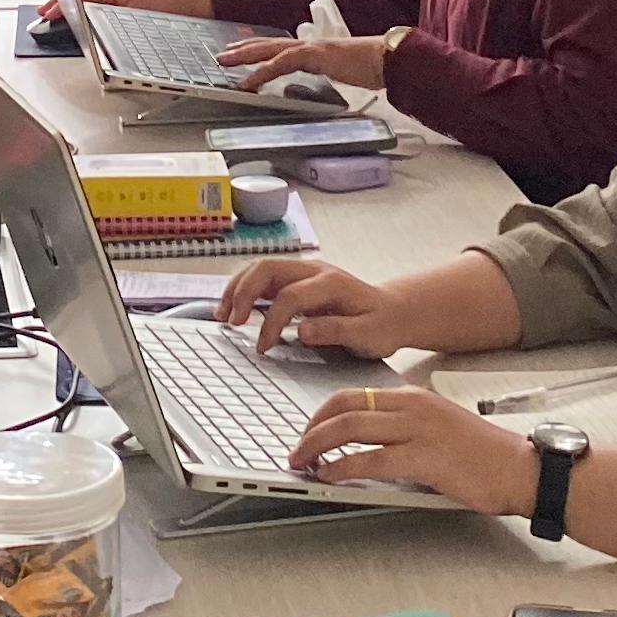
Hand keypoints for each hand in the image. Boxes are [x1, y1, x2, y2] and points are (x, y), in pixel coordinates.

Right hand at [216, 259, 415, 355]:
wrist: (394, 311)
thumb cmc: (382, 325)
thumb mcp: (367, 335)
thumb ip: (335, 332)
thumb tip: (301, 331)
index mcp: (330, 283)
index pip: (289, 296)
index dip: (271, 321)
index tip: (263, 347)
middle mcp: (314, 270)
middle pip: (267, 269)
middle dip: (242, 293)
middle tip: (229, 322)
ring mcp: (305, 272)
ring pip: (261, 269)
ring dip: (238, 288)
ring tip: (222, 314)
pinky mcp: (298, 280)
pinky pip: (265, 278)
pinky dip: (245, 290)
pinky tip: (235, 308)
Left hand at [217, 31, 389, 91]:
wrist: (387, 59)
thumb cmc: (369, 66)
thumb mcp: (340, 71)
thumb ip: (325, 73)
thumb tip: (317, 79)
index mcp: (313, 48)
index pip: (279, 46)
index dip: (258, 48)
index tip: (240, 53)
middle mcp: (308, 44)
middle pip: (268, 43)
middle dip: (243, 49)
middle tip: (221, 55)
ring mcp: (310, 48)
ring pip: (270, 49)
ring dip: (245, 56)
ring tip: (226, 63)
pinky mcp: (314, 55)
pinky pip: (282, 62)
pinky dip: (263, 71)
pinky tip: (250, 80)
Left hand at [285, 382, 537, 514]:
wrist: (520, 468)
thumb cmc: (483, 455)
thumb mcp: (438, 428)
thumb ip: (404, 430)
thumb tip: (367, 445)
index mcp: (412, 397)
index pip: (353, 395)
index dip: (322, 413)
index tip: (307, 430)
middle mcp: (411, 406)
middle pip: (344, 407)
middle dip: (311, 428)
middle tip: (296, 449)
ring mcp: (417, 430)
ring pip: (351, 428)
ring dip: (318, 446)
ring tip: (303, 462)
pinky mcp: (424, 458)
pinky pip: (371, 460)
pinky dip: (343, 467)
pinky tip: (330, 476)